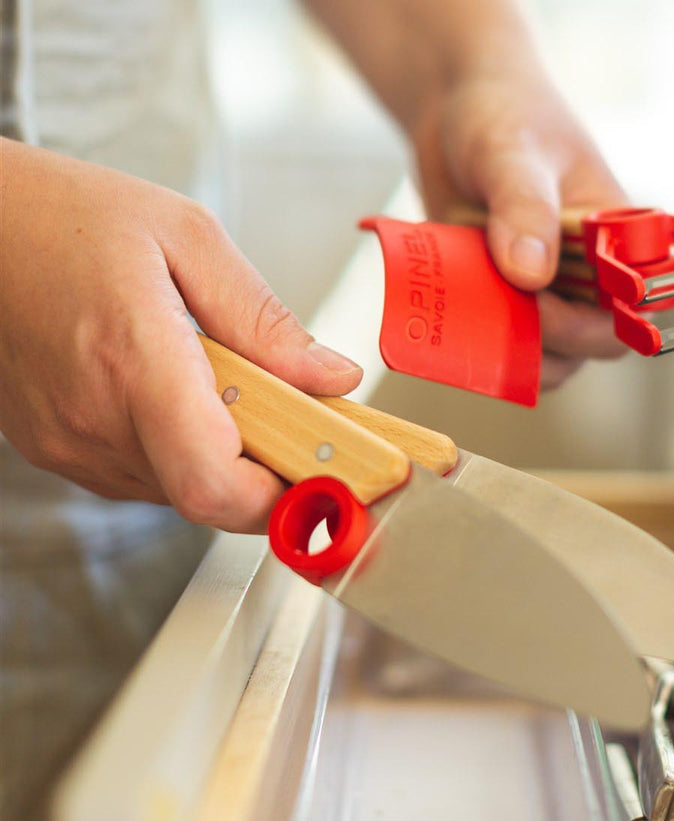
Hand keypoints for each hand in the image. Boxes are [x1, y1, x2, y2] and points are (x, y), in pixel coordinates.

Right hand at [0, 139, 361, 531]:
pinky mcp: (57, 449)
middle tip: (288, 411)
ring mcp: (68, 443)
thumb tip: (332, 377)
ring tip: (221, 383)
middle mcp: (94, 420)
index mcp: (132, 362)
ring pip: (181, 492)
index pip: (214, 485)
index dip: (281, 498)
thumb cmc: (66, 216)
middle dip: (267, 466)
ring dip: (224, 456)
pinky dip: (182, 448)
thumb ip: (265, 319)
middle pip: (210, 496)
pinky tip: (179, 392)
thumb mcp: (187, 237)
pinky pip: (146, 476)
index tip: (322, 471)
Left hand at [409, 72, 628, 388]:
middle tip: (495, 302)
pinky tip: (454, 308)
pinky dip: (478, 343)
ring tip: (472, 300)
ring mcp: (546, 294)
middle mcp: (589, 274)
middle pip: (589, 345)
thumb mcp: (511, 151)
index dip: (594, 322)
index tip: (540, 303)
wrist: (452, 115)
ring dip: (509, 348)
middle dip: (545, 339)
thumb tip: (531, 276)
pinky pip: (502, 347)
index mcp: (617, 237)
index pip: (633, 305)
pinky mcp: (504, 303)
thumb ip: (524, 208)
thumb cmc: (500, 115)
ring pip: (546, 358)